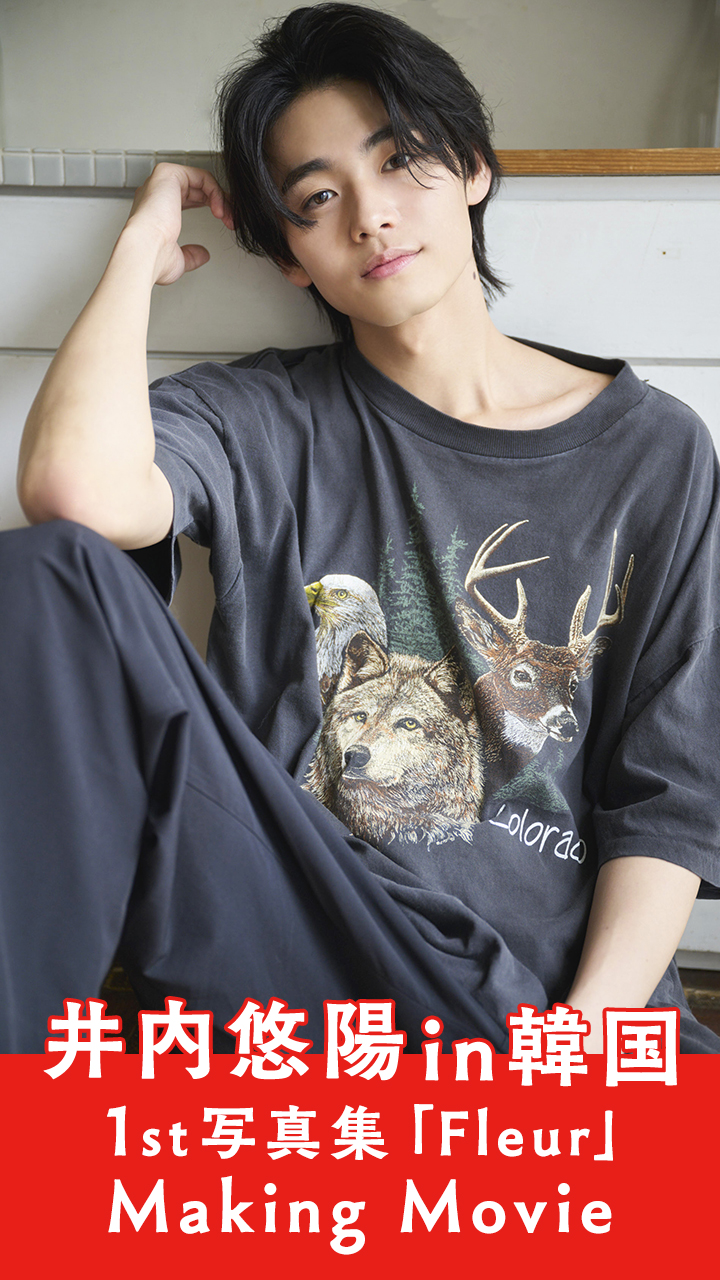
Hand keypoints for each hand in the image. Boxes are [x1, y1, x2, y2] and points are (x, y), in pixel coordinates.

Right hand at [123, 163, 233, 285]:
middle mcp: (158, 192)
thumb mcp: (178, 259)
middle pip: (199, 188)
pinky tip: (219, 210)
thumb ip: (191, 255)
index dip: (211, 207)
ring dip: (221, 199)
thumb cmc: (155, 258)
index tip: (227, 222)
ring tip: (229, 218)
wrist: (145, 251)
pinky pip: (201, 176)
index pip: (190, 198)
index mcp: (158, 208)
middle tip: (233, 220)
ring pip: (202, 181)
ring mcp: (162, 181)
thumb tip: (204, 255)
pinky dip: (215, 192)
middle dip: (221, 204)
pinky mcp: (168, 173)